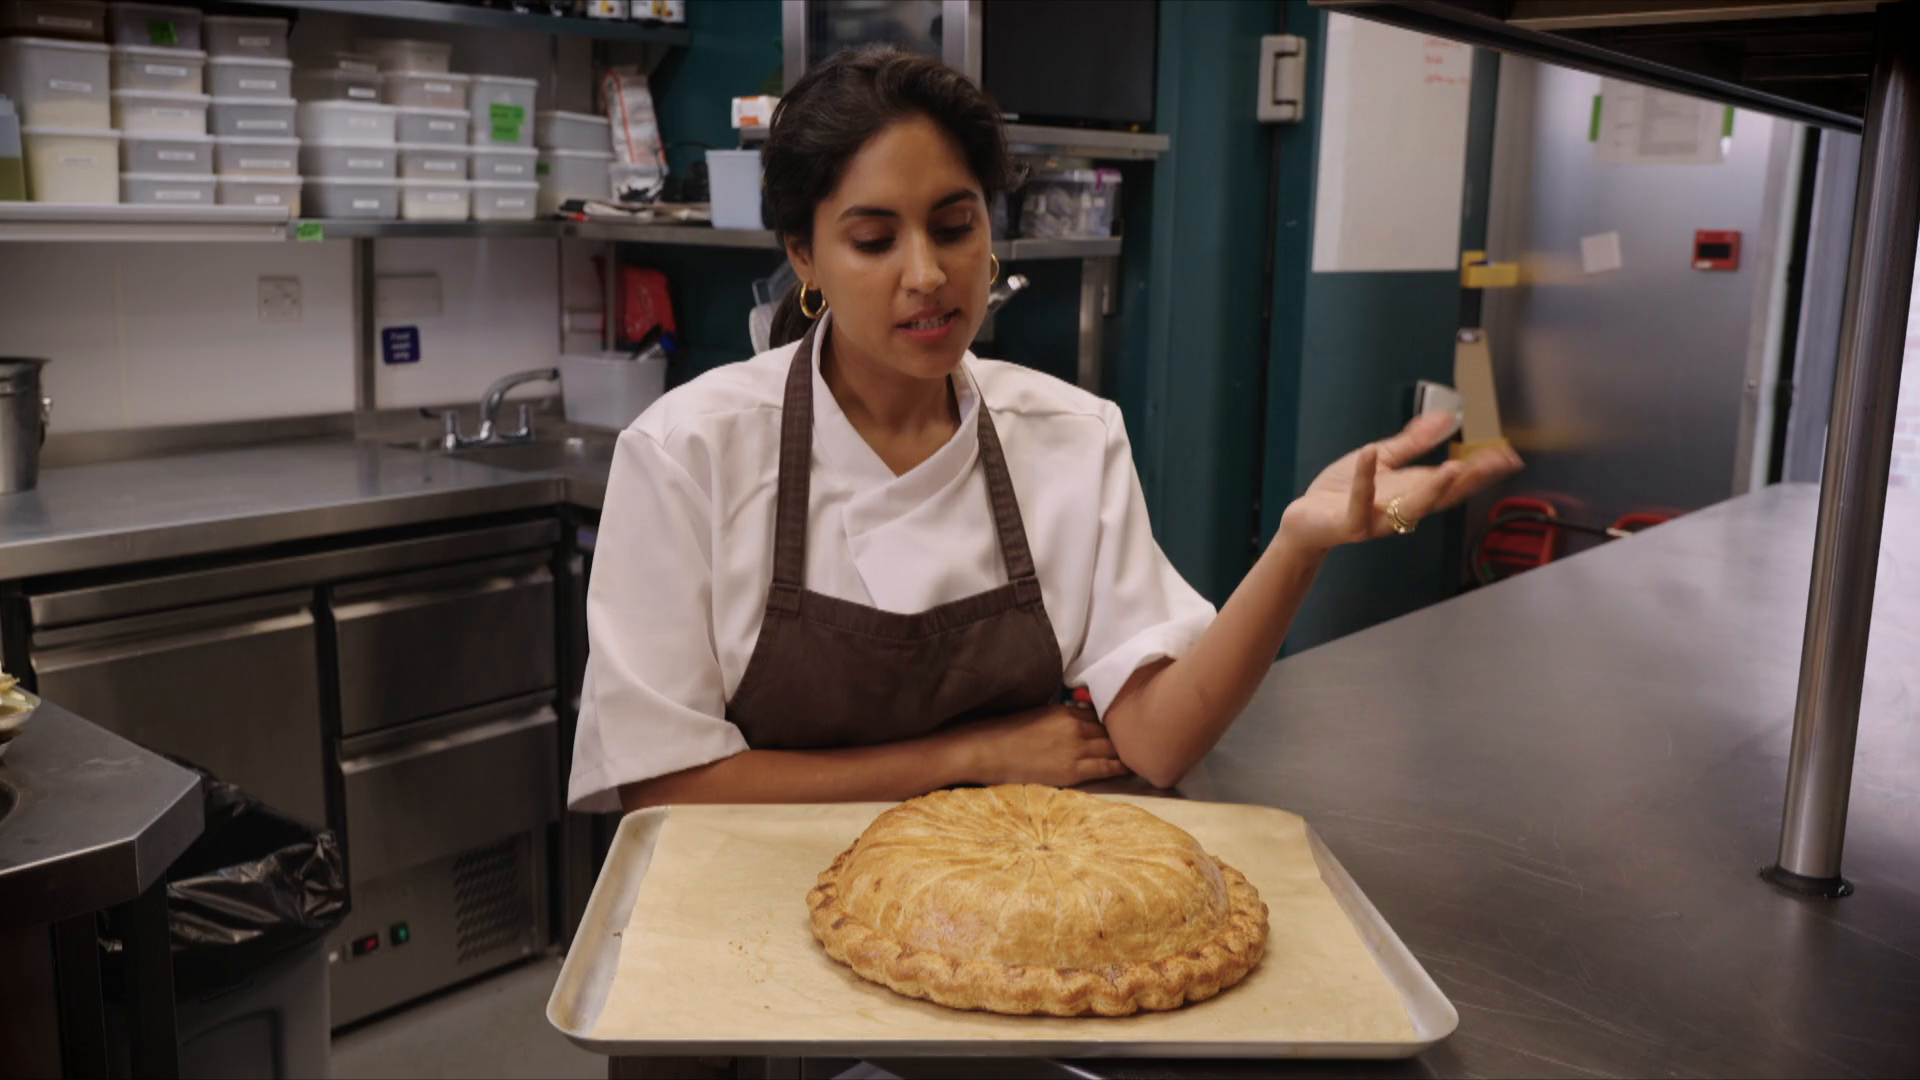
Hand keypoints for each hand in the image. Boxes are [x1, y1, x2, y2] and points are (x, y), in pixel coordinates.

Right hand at [956, 703, 1129, 786]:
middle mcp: (1075, 727)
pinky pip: (1106, 767)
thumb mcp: (1037, 715)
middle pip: (1111, 730)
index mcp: (1065, 711)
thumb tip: (1079, 720)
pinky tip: (1134, 767)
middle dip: (1126, 734)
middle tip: (1145, 738)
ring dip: (1128, 749)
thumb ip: (1061, 717)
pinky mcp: (1072, 770)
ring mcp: (1075, 749)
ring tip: (1145, 753)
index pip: (1101, 715)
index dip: (1115, 722)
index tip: (1128, 724)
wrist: (987, 750)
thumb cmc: (1006, 733)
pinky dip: (1122, 766)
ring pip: (1113, 747)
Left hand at [1279, 412, 1521, 554]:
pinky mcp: (1350, 524)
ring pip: (1411, 509)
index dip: (1481, 469)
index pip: (1454, 481)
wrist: (1306, 520)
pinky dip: (1366, 481)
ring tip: (1453, 467)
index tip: (1507, 455)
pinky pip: (1360, 505)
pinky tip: (1370, 454)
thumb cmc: (1342, 492)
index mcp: (1412, 491)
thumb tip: (1447, 419)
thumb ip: (1413, 442)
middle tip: (1494, 463)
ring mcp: (1378, 519)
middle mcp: (1402, 509)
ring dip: (1432, 489)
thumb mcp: (1383, 460)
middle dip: (1469, 480)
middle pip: (1442, 496)